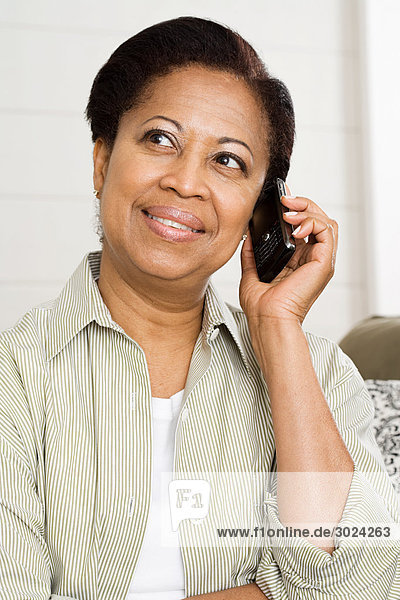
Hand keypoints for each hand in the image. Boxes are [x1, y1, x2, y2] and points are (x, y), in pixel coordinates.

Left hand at [239, 186, 337, 324]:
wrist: (267, 318)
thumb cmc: (261, 306)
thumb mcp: (251, 272)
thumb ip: (251, 254)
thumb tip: (247, 235)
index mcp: (298, 261)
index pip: (304, 227)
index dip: (296, 210)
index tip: (281, 200)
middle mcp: (312, 259)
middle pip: (318, 220)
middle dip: (303, 205)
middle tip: (285, 201)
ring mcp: (321, 261)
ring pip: (326, 222)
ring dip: (308, 210)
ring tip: (289, 211)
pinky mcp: (324, 263)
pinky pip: (327, 231)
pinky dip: (312, 221)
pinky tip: (295, 226)